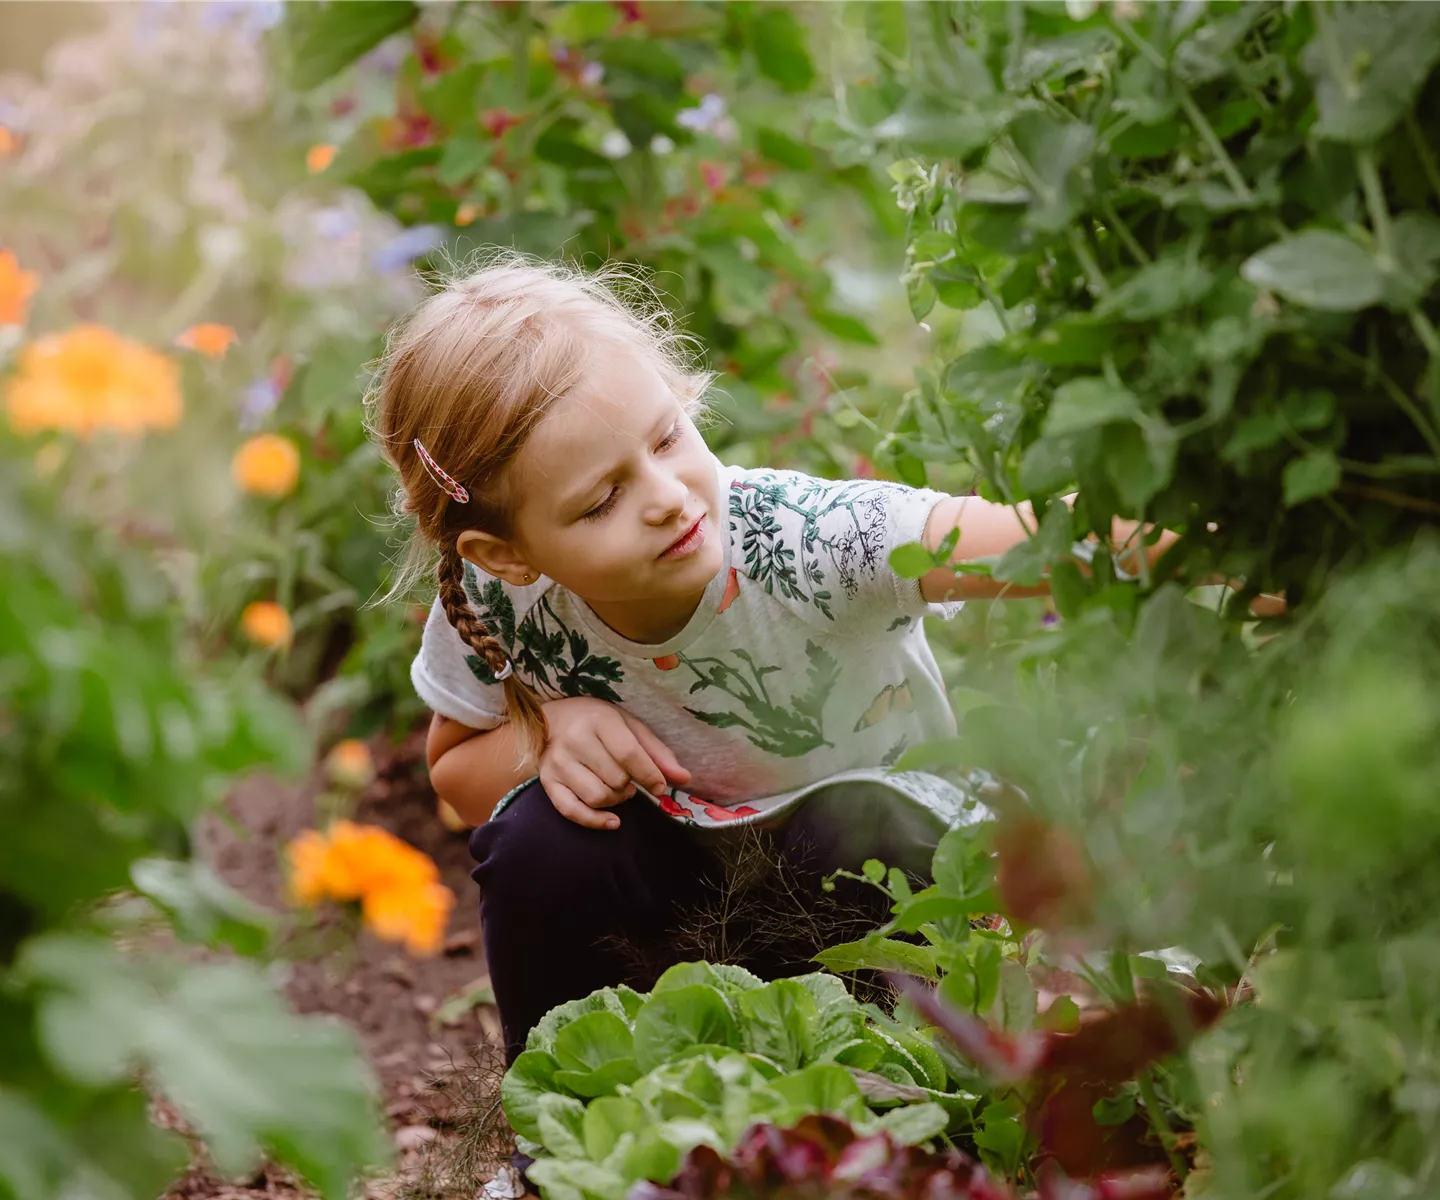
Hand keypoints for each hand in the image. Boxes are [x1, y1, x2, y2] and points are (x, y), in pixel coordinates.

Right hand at [538, 697, 689, 829]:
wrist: (553, 719)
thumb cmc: (598, 723)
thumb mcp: (630, 727)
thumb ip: (657, 753)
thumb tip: (684, 779)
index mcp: (599, 720)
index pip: (629, 754)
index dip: (649, 775)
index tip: (660, 787)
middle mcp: (575, 740)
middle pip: (615, 779)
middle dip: (630, 785)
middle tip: (630, 779)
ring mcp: (558, 762)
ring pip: (597, 797)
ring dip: (616, 800)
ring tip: (619, 789)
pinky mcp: (547, 781)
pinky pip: (571, 811)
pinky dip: (595, 821)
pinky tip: (612, 821)